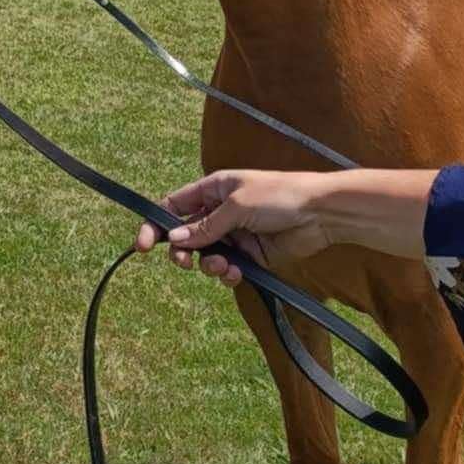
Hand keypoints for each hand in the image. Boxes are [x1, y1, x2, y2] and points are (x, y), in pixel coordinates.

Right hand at [133, 169, 335, 286]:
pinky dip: (226, 274)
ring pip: (205, 256)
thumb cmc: (280, 195)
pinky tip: (237, 273)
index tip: (142, 245)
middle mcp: (219, 212)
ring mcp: (234, 235)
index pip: (173, 206)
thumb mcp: (236, 206)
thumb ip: (204, 226)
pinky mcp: (249, 255)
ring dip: (208, 265)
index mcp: (212, 189)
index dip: (155, 224)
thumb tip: (173, 240)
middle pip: (184, 236)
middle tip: (185, 263)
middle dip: (181, 252)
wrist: (320, 214)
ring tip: (224, 267)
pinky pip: (226, 269)